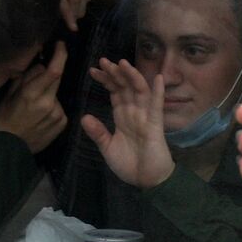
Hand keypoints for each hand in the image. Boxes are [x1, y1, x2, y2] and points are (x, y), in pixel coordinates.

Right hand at [0, 42, 67, 153]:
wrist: (9, 148)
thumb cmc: (4, 120)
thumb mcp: (8, 96)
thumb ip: (25, 79)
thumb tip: (39, 65)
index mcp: (32, 94)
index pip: (54, 70)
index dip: (60, 55)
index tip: (61, 44)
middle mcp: (49, 103)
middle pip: (57, 78)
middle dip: (50, 73)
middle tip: (38, 79)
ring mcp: (58, 114)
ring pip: (55, 94)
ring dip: (48, 94)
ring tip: (34, 107)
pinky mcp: (62, 123)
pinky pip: (58, 107)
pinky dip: (51, 107)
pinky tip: (40, 117)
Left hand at [80, 58, 175, 189]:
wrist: (146, 180)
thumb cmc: (129, 164)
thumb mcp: (108, 148)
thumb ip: (98, 133)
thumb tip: (84, 117)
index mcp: (122, 116)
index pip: (114, 92)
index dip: (106, 80)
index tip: (94, 70)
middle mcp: (134, 112)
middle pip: (124, 87)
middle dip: (115, 74)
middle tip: (103, 61)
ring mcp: (145, 116)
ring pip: (139, 91)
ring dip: (131, 76)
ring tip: (122, 63)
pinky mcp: (155, 124)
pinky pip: (156, 106)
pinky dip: (157, 92)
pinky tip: (157, 78)